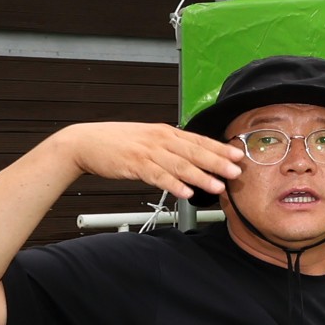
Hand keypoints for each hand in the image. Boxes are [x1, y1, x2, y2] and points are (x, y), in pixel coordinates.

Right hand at [55, 122, 243, 198]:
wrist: (85, 142)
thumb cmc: (117, 142)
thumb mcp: (148, 138)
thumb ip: (169, 147)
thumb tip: (191, 158)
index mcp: (165, 132)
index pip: (198, 140)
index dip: (219, 148)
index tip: (238, 155)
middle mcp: (159, 139)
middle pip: (194, 152)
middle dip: (217, 162)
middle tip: (236, 172)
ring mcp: (147, 151)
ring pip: (179, 165)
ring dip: (200, 176)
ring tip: (217, 186)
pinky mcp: (134, 164)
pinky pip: (157, 176)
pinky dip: (173, 184)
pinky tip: (185, 192)